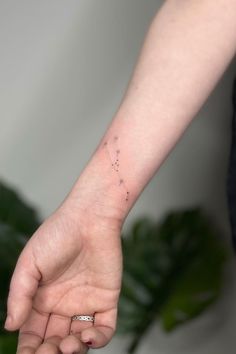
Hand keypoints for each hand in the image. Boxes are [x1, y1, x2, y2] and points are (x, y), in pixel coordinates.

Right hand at [5, 200, 122, 353]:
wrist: (89, 218)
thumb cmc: (56, 235)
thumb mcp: (29, 264)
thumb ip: (19, 295)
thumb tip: (10, 326)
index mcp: (42, 299)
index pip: (32, 333)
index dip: (29, 348)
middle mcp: (63, 305)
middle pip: (54, 340)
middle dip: (49, 352)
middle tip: (48, 353)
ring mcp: (85, 304)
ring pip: (78, 339)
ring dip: (73, 350)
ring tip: (66, 346)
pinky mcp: (106, 299)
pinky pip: (105, 328)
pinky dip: (99, 339)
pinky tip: (88, 337)